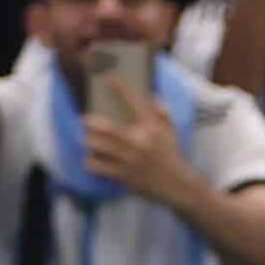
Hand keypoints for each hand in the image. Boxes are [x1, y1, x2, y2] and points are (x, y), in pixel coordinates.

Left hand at [83, 80, 197, 204]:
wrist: (178, 187)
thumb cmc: (172, 158)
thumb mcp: (171, 134)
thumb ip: (163, 115)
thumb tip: (153, 97)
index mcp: (150, 129)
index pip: (133, 102)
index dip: (119, 87)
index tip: (108, 77)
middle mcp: (138, 142)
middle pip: (104, 127)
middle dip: (89, 122)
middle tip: (85, 122)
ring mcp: (129, 160)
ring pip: (96, 146)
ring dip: (88, 143)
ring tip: (87, 142)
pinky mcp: (123, 176)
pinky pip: (97, 166)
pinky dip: (91, 163)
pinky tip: (92, 161)